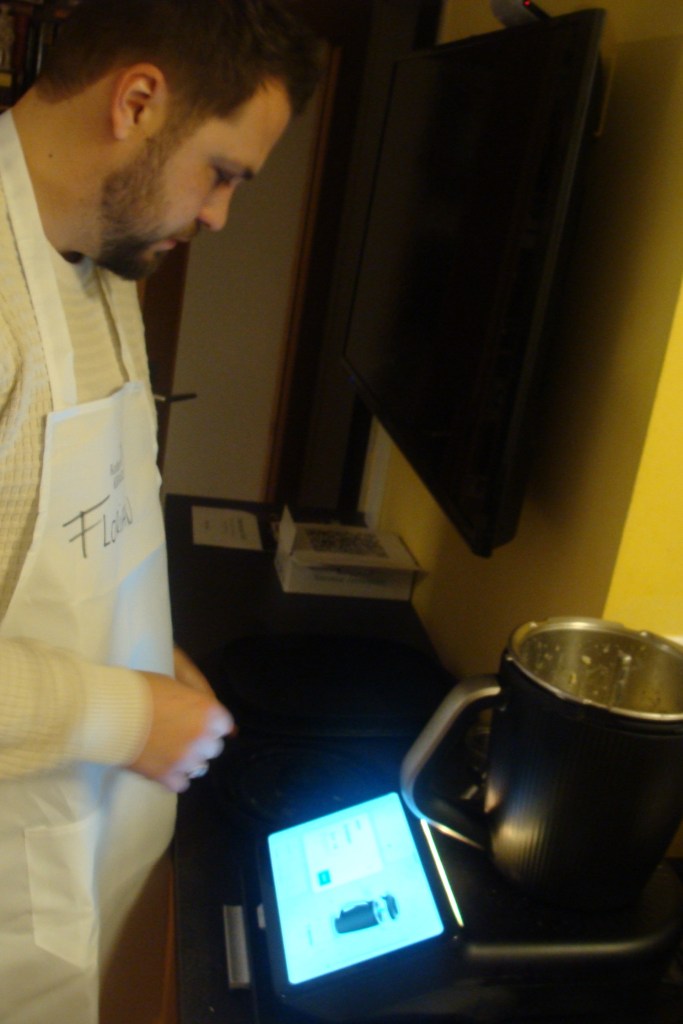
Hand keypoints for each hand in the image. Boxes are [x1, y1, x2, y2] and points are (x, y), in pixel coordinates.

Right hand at [128, 650, 234, 792]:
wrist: (110, 711)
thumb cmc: (142, 690)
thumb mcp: (177, 686)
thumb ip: (198, 703)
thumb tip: (219, 722)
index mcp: (209, 713)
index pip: (223, 726)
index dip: (208, 724)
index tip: (194, 722)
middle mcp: (203, 738)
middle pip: (213, 748)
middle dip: (199, 743)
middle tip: (178, 735)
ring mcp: (185, 760)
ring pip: (199, 767)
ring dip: (187, 760)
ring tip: (167, 751)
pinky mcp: (166, 777)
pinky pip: (181, 783)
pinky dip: (172, 777)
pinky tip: (160, 765)